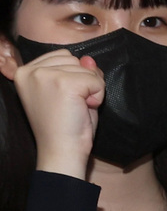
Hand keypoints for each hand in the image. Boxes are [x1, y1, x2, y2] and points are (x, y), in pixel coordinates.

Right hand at [14, 47, 102, 176]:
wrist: (62, 153)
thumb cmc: (66, 129)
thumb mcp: (71, 95)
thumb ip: (79, 74)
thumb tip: (89, 58)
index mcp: (25, 71)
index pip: (62, 56)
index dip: (73, 78)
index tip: (63, 102)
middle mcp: (31, 69)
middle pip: (73, 59)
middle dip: (82, 82)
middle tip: (71, 107)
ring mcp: (45, 74)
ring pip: (85, 68)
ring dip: (90, 89)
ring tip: (77, 109)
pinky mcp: (62, 83)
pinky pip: (95, 80)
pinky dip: (98, 96)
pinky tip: (84, 110)